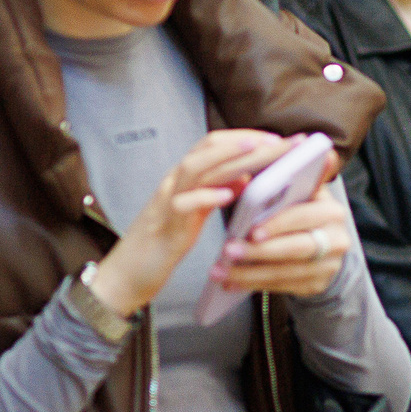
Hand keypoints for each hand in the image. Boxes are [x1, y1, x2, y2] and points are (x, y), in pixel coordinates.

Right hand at [86, 130, 287, 316]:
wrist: (127, 274)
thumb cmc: (162, 243)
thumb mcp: (195, 214)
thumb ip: (215, 193)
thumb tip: (245, 178)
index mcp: (184, 179)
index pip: (214, 144)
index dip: (246, 137)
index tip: (278, 139)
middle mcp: (175, 182)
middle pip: (210, 149)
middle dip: (249, 142)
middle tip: (284, 141)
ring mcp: (167, 201)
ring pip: (195, 167)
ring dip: (228, 156)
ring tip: (256, 150)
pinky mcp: (164, 226)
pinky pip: (182, 204)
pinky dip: (206, 196)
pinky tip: (229, 195)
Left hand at [210, 146, 350, 299]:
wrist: (320, 243)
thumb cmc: (294, 211)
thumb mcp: (293, 194)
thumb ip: (279, 182)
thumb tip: (256, 162)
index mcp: (331, 210)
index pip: (302, 216)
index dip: (277, 224)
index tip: (251, 231)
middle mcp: (337, 239)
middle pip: (296, 248)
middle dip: (260, 252)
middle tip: (228, 252)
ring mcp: (330, 265)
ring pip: (287, 272)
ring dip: (250, 273)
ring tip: (221, 272)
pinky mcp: (318, 284)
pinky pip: (284, 287)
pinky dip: (254, 285)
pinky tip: (231, 283)